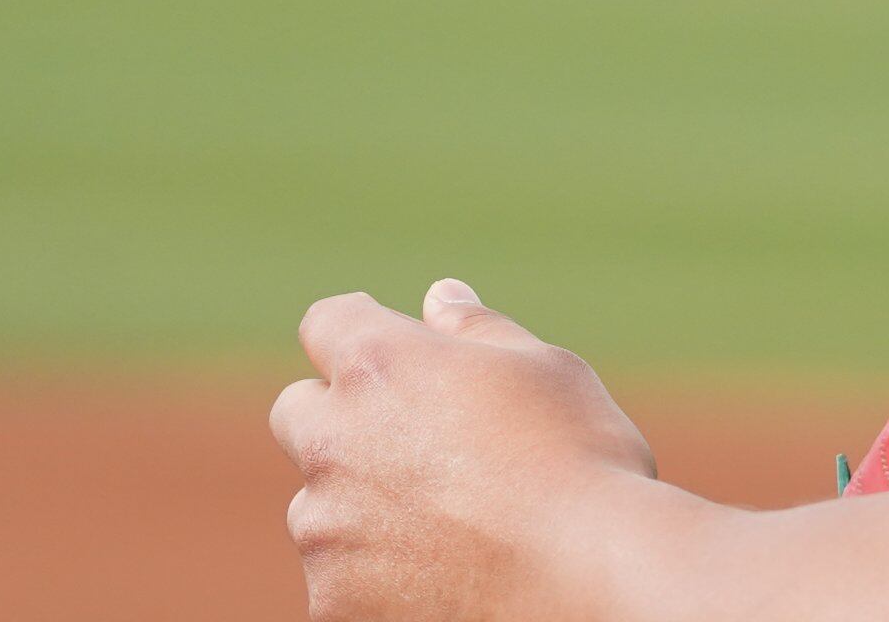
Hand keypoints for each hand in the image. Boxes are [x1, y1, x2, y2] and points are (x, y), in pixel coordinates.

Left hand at [271, 279, 660, 620]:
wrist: (590, 580)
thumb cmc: (582, 465)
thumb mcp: (546, 371)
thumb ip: (478, 331)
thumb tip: (439, 298)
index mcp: (378, 365)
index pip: (326, 324)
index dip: (358, 335)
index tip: (392, 357)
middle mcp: (332, 441)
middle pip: (298, 414)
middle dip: (340, 421)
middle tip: (416, 449)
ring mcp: (325, 530)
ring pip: (319, 508)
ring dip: (358, 509)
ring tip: (446, 530)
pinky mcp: (333, 604)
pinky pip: (338, 583)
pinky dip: (374, 581)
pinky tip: (442, 581)